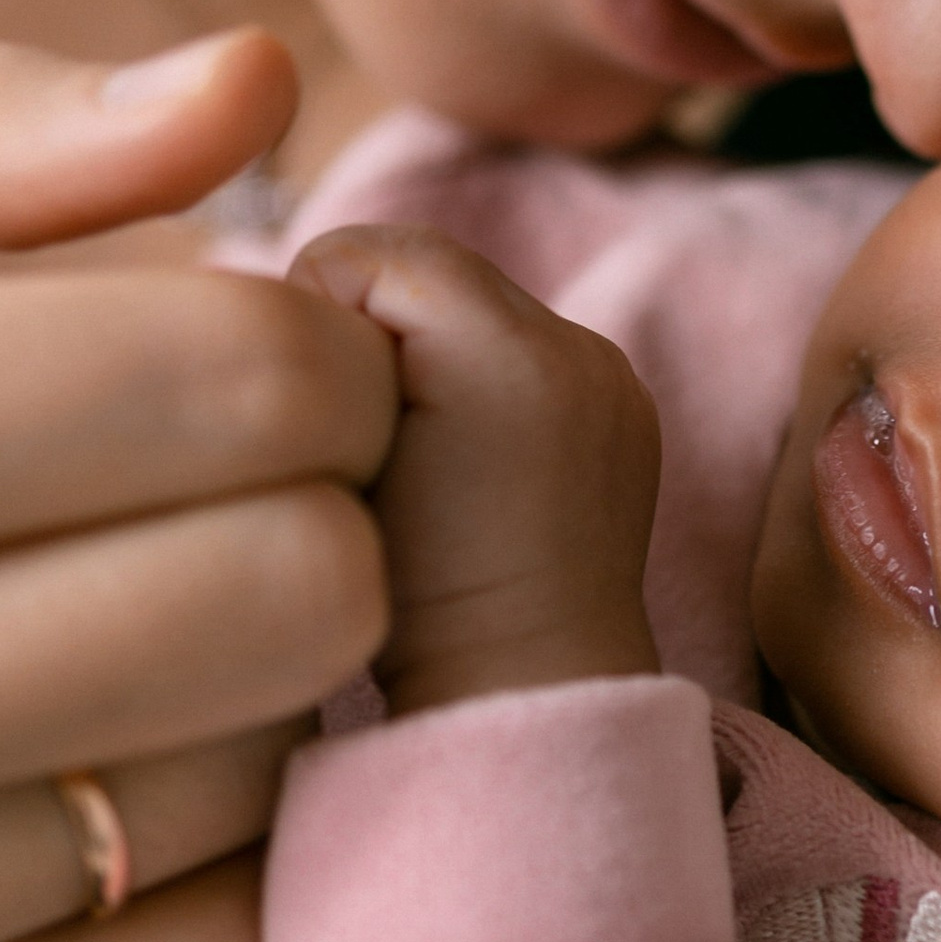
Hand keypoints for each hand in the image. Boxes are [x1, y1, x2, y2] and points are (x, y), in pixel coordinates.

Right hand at [0, 34, 398, 941]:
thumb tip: (250, 77)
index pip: (247, 381)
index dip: (306, 340)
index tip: (249, 339)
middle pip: (299, 586)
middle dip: (306, 502)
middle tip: (210, 481)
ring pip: (267, 773)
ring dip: (245, 677)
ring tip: (107, 612)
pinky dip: (199, 852)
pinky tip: (84, 762)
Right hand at [293, 227, 660, 714]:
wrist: (515, 688)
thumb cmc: (395, 602)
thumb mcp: (330, 467)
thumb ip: (327, 349)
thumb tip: (326, 293)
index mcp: (506, 359)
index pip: (365, 253)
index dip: (316, 319)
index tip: (320, 416)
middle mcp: (581, 348)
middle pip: (427, 269)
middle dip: (377, 328)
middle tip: (361, 430)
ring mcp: (612, 374)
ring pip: (473, 304)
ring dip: (430, 349)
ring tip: (418, 450)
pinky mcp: (624, 401)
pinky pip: (526, 343)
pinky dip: (483, 376)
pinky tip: (470, 459)